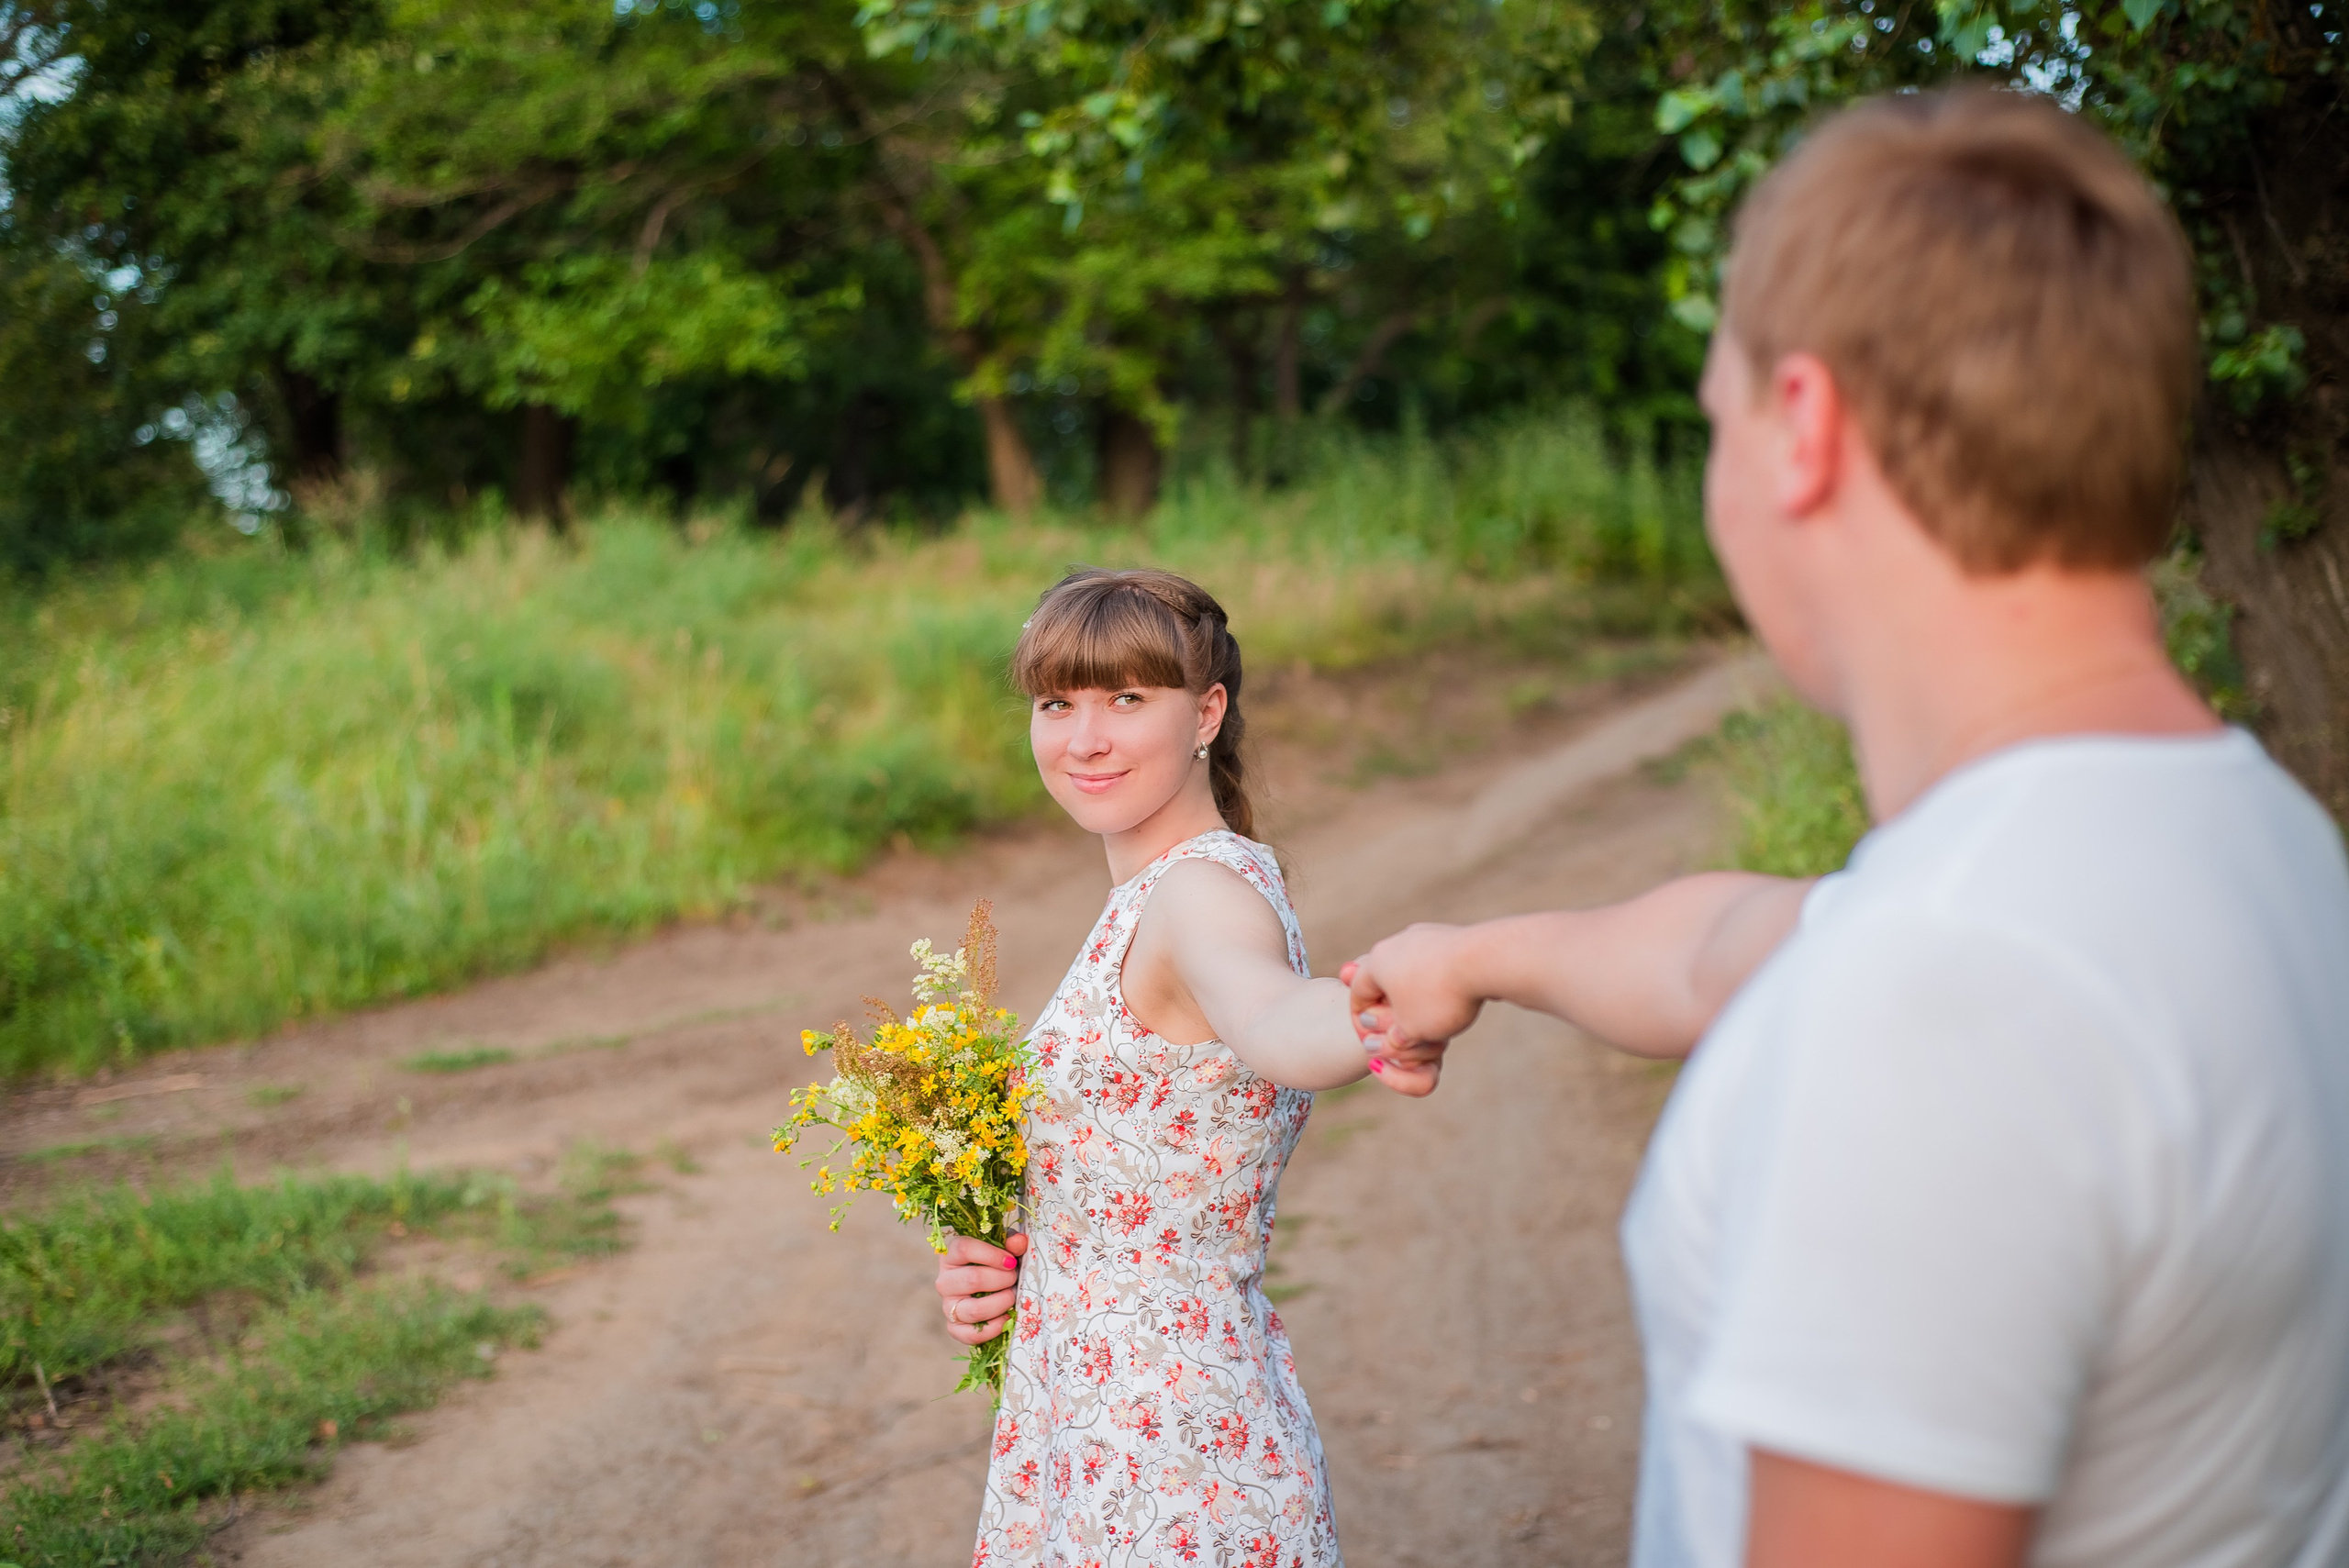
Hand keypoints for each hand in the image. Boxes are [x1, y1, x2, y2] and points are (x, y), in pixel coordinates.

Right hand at [936, 1231, 1026, 1343]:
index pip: (964, 1249)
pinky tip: (1006, 1318)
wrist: (987, 1289)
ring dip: (1001, 1303)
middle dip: (1002, 1280)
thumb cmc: (995, 1264)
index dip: (991, 1254)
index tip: (1011, 1261)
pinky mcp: (954, 1328)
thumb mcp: (1002, 1249)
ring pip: (974, 1310)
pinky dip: (993, 1328)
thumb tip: (1020, 1242)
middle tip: (1015, 1278)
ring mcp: (948, 1306)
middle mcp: (944, 1281)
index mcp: (951, 1255)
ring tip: (1012, 1296)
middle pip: (972, 1280)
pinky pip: (971, 1334)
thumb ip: (1011, 1243)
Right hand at [1343, 924, 1485, 1093]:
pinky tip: (1451, 998)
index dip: (1361, 1020)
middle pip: (1384, 979)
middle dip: (1389, 1007)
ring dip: (1415, 995)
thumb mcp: (1410, 1031)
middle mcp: (1397, 942)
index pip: (1358, 993)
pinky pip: (1437, 965)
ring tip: (1427, 1016)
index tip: (1374, 1037)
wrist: (1485, 961)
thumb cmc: (1439, 998)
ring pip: (1411, 971)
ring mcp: (1425, 935)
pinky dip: (1437, 983)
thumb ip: (1391, 1039)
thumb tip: (1386, 1041)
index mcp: (1377, 962)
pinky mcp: (1451, 936)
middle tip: (1399, 1028)